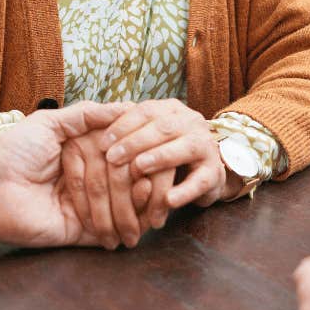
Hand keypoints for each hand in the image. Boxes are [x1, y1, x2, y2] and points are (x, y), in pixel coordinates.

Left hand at [0, 101, 149, 248]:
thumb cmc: (16, 150)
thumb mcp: (50, 122)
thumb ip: (87, 114)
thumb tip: (127, 105)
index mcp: (84, 150)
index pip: (120, 153)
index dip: (138, 154)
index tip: (153, 154)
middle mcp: (88, 177)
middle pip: (123, 180)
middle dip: (136, 186)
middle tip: (148, 186)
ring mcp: (86, 206)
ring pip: (120, 206)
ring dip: (133, 210)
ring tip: (147, 209)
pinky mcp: (79, 232)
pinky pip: (107, 231)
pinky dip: (125, 227)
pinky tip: (137, 225)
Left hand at [102, 98, 235, 210]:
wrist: (203, 173)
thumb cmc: (164, 153)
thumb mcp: (148, 137)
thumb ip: (128, 130)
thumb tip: (95, 125)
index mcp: (171, 110)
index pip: (145, 110)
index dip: (123, 125)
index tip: (102, 142)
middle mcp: (191, 122)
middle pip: (163, 127)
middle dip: (135, 142)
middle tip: (112, 158)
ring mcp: (206, 146)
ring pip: (184, 148)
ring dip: (160, 157)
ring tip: (138, 169)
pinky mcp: (214, 173)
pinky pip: (200, 181)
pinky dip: (184, 191)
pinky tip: (168, 200)